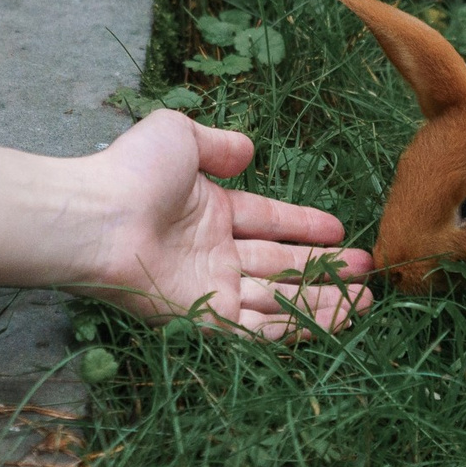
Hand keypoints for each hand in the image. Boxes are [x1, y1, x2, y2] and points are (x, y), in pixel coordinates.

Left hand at [76, 110, 373, 338]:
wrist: (99, 220)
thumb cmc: (133, 173)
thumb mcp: (180, 136)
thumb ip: (218, 145)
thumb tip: (249, 152)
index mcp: (208, 212)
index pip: (267, 220)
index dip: (303, 224)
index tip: (339, 228)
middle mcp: (212, 253)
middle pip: (280, 264)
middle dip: (324, 268)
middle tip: (365, 270)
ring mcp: (211, 289)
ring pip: (279, 299)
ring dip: (323, 301)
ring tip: (366, 301)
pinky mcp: (207, 320)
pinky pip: (260, 329)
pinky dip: (298, 328)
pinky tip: (335, 321)